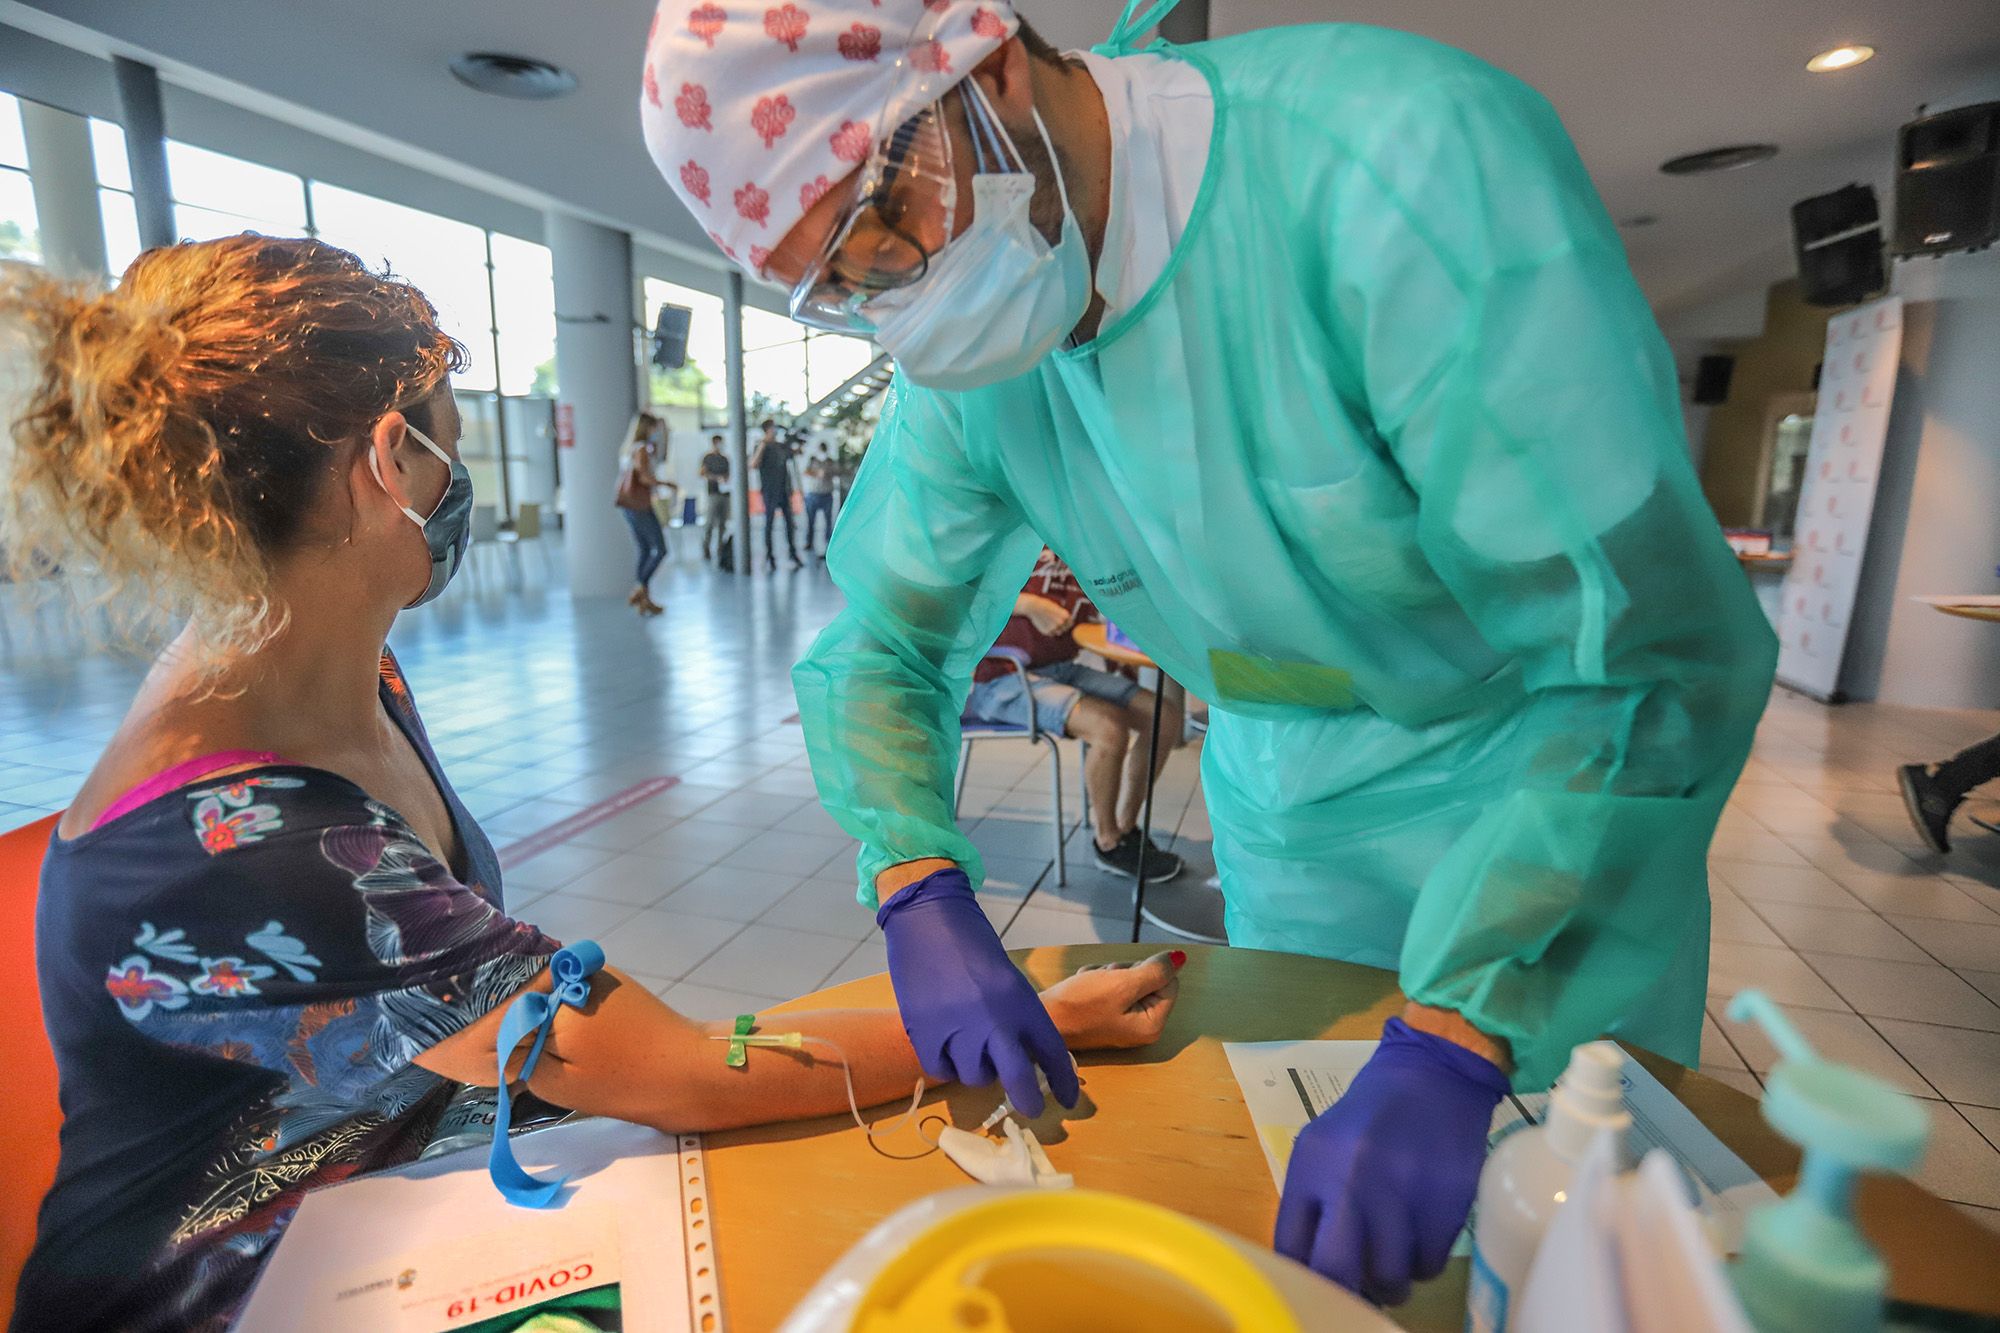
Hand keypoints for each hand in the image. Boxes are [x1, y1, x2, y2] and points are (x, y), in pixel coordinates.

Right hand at [877, 867, 1079, 1116]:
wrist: (928, 920)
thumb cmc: (971, 944)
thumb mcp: (1007, 979)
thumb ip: (1017, 1017)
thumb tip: (1023, 1056)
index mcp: (1022, 1002)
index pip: (1052, 1052)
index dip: (1063, 1080)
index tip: (1068, 1098)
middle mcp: (994, 1021)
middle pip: (1017, 1079)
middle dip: (1028, 1100)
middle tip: (1032, 1109)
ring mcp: (958, 1031)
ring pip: (975, 1077)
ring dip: (980, 1072)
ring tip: (975, 1052)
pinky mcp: (925, 1034)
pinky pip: (942, 1070)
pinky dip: (948, 1066)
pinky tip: (949, 1051)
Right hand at [1018, 594, 1077, 637]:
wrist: (1034, 607)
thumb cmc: (1045, 605)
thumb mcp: (1057, 608)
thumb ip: (1062, 616)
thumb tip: (1066, 623)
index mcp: (1065, 616)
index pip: (1071, 623)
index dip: (1067, 624)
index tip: (1064, 623)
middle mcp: (1061, 623)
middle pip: (1065, 629)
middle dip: (1061, 627)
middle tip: (1054, 623)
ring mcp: (1054, 628)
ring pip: (1058, 632)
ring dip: (1056, 630)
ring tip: (1049, 624)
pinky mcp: (1047, 632)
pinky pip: (1051, 634)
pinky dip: (1049, 631)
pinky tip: (1044, 625)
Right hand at [1040, 951, 1183, 1049]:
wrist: (1040, 1021)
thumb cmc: (1080, 1004)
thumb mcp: (1122, 984)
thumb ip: (1155, 971)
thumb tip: (1181, 959)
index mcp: (1152, 1024)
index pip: (1169, 981)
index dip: (1147, 971)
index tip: (1122, 978)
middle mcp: (1141, 1026)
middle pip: (1148, 980)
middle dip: (1124, 972)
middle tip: (1104, 982)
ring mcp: (1123, 1021)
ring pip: (1127, 979)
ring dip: (1108, 974)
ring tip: (1091, 985)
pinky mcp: (1106, 1015)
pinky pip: (1111, 986)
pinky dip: (1097, 981)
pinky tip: (1084, 989)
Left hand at [1274, 1017, 1507, 1304]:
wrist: (1433, 1075)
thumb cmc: (1372, 1115)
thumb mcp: (1325, 1146)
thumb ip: (1314, 1202)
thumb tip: (1316, 1271)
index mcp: (1311, 1166)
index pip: (1291, 1247)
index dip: (1304, 1278)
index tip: (1317, 1286)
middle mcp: (1349, 1182)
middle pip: (1335, 1271)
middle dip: (1346, 1291)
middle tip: (1357, 1290)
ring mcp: (1399, 1194)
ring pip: (1389, 1277)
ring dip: (1392, 1282)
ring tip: (1394, 1262)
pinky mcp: (1443, 1203)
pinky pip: (1428, 1263)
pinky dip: (1423, 1262)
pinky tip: (1421, 1237)